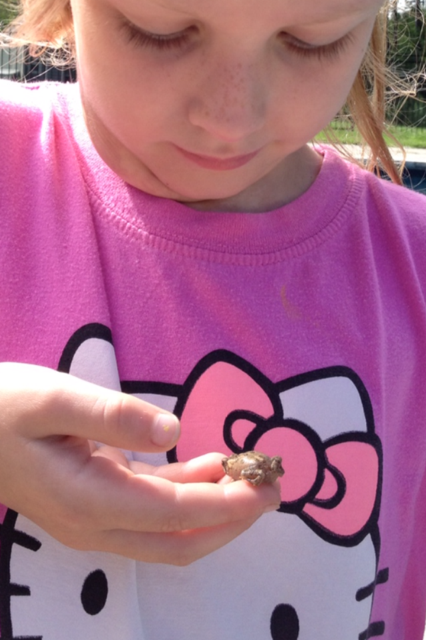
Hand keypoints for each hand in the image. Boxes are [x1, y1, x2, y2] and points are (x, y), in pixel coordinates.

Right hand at [0, 363, 280, 564]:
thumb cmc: (2, 406)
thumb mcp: (53, 398)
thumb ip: (114, 416)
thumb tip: (173, 431)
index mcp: (89, 500)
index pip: (176, 515)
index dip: (227, 506)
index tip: (267, 487)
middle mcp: (96, 524)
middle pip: (181, 541)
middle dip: (232, 520)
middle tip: (273, 487)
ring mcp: (94, 520)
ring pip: (169, 531)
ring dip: (215, 508)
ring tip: (252, 474)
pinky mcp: (95, 505)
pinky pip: (152, 510)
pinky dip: (187, 492)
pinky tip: (209, 465)